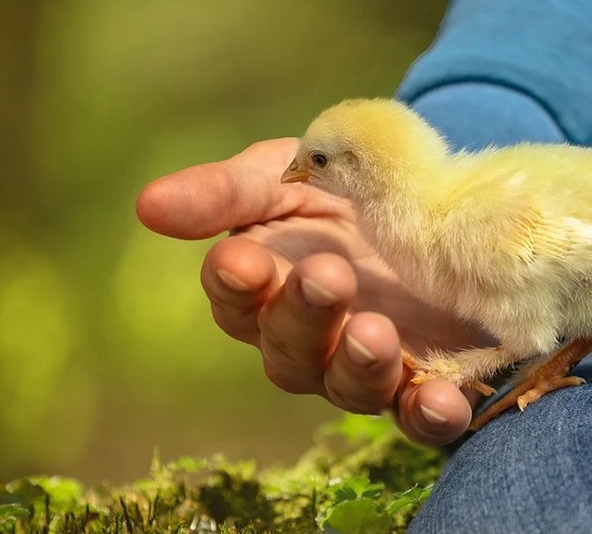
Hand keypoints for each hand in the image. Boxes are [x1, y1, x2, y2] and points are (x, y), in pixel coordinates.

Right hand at [136, 138, 487, 444]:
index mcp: (266, 287)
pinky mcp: (424, 382)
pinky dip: (431, 413)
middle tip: (327, 276)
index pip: (236, 296)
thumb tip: (147, 205)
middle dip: (304, 317)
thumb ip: (226, 192)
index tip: (244, 260)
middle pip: (289, 350)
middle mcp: (308, 339)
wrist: (426, 202)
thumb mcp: (284, 175)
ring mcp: (364, 366)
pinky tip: (443, 400)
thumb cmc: (337, 188)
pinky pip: (420, 415)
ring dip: (360, 366)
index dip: (237, 283)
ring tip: (375, 333)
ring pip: (349, 387)